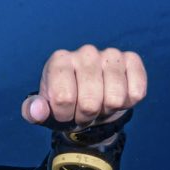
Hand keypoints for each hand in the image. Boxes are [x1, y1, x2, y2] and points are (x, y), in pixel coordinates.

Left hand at [21, 45, 146, 127]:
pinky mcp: (132, 60)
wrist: (89, 100)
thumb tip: (37, 111)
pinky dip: (127, 104)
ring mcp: (110, 54)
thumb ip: (33, 112)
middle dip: (86, 117)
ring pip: (114, 99)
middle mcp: (84, 52)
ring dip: (106, 111)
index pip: (63, 99)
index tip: (64, 113)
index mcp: (59, 60)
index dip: (65, 116)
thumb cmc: (63, 104)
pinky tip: (117, 96)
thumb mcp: (43, 111)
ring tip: (99, 104)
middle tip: (83, 112)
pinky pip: (136, 92)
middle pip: (90, 102)